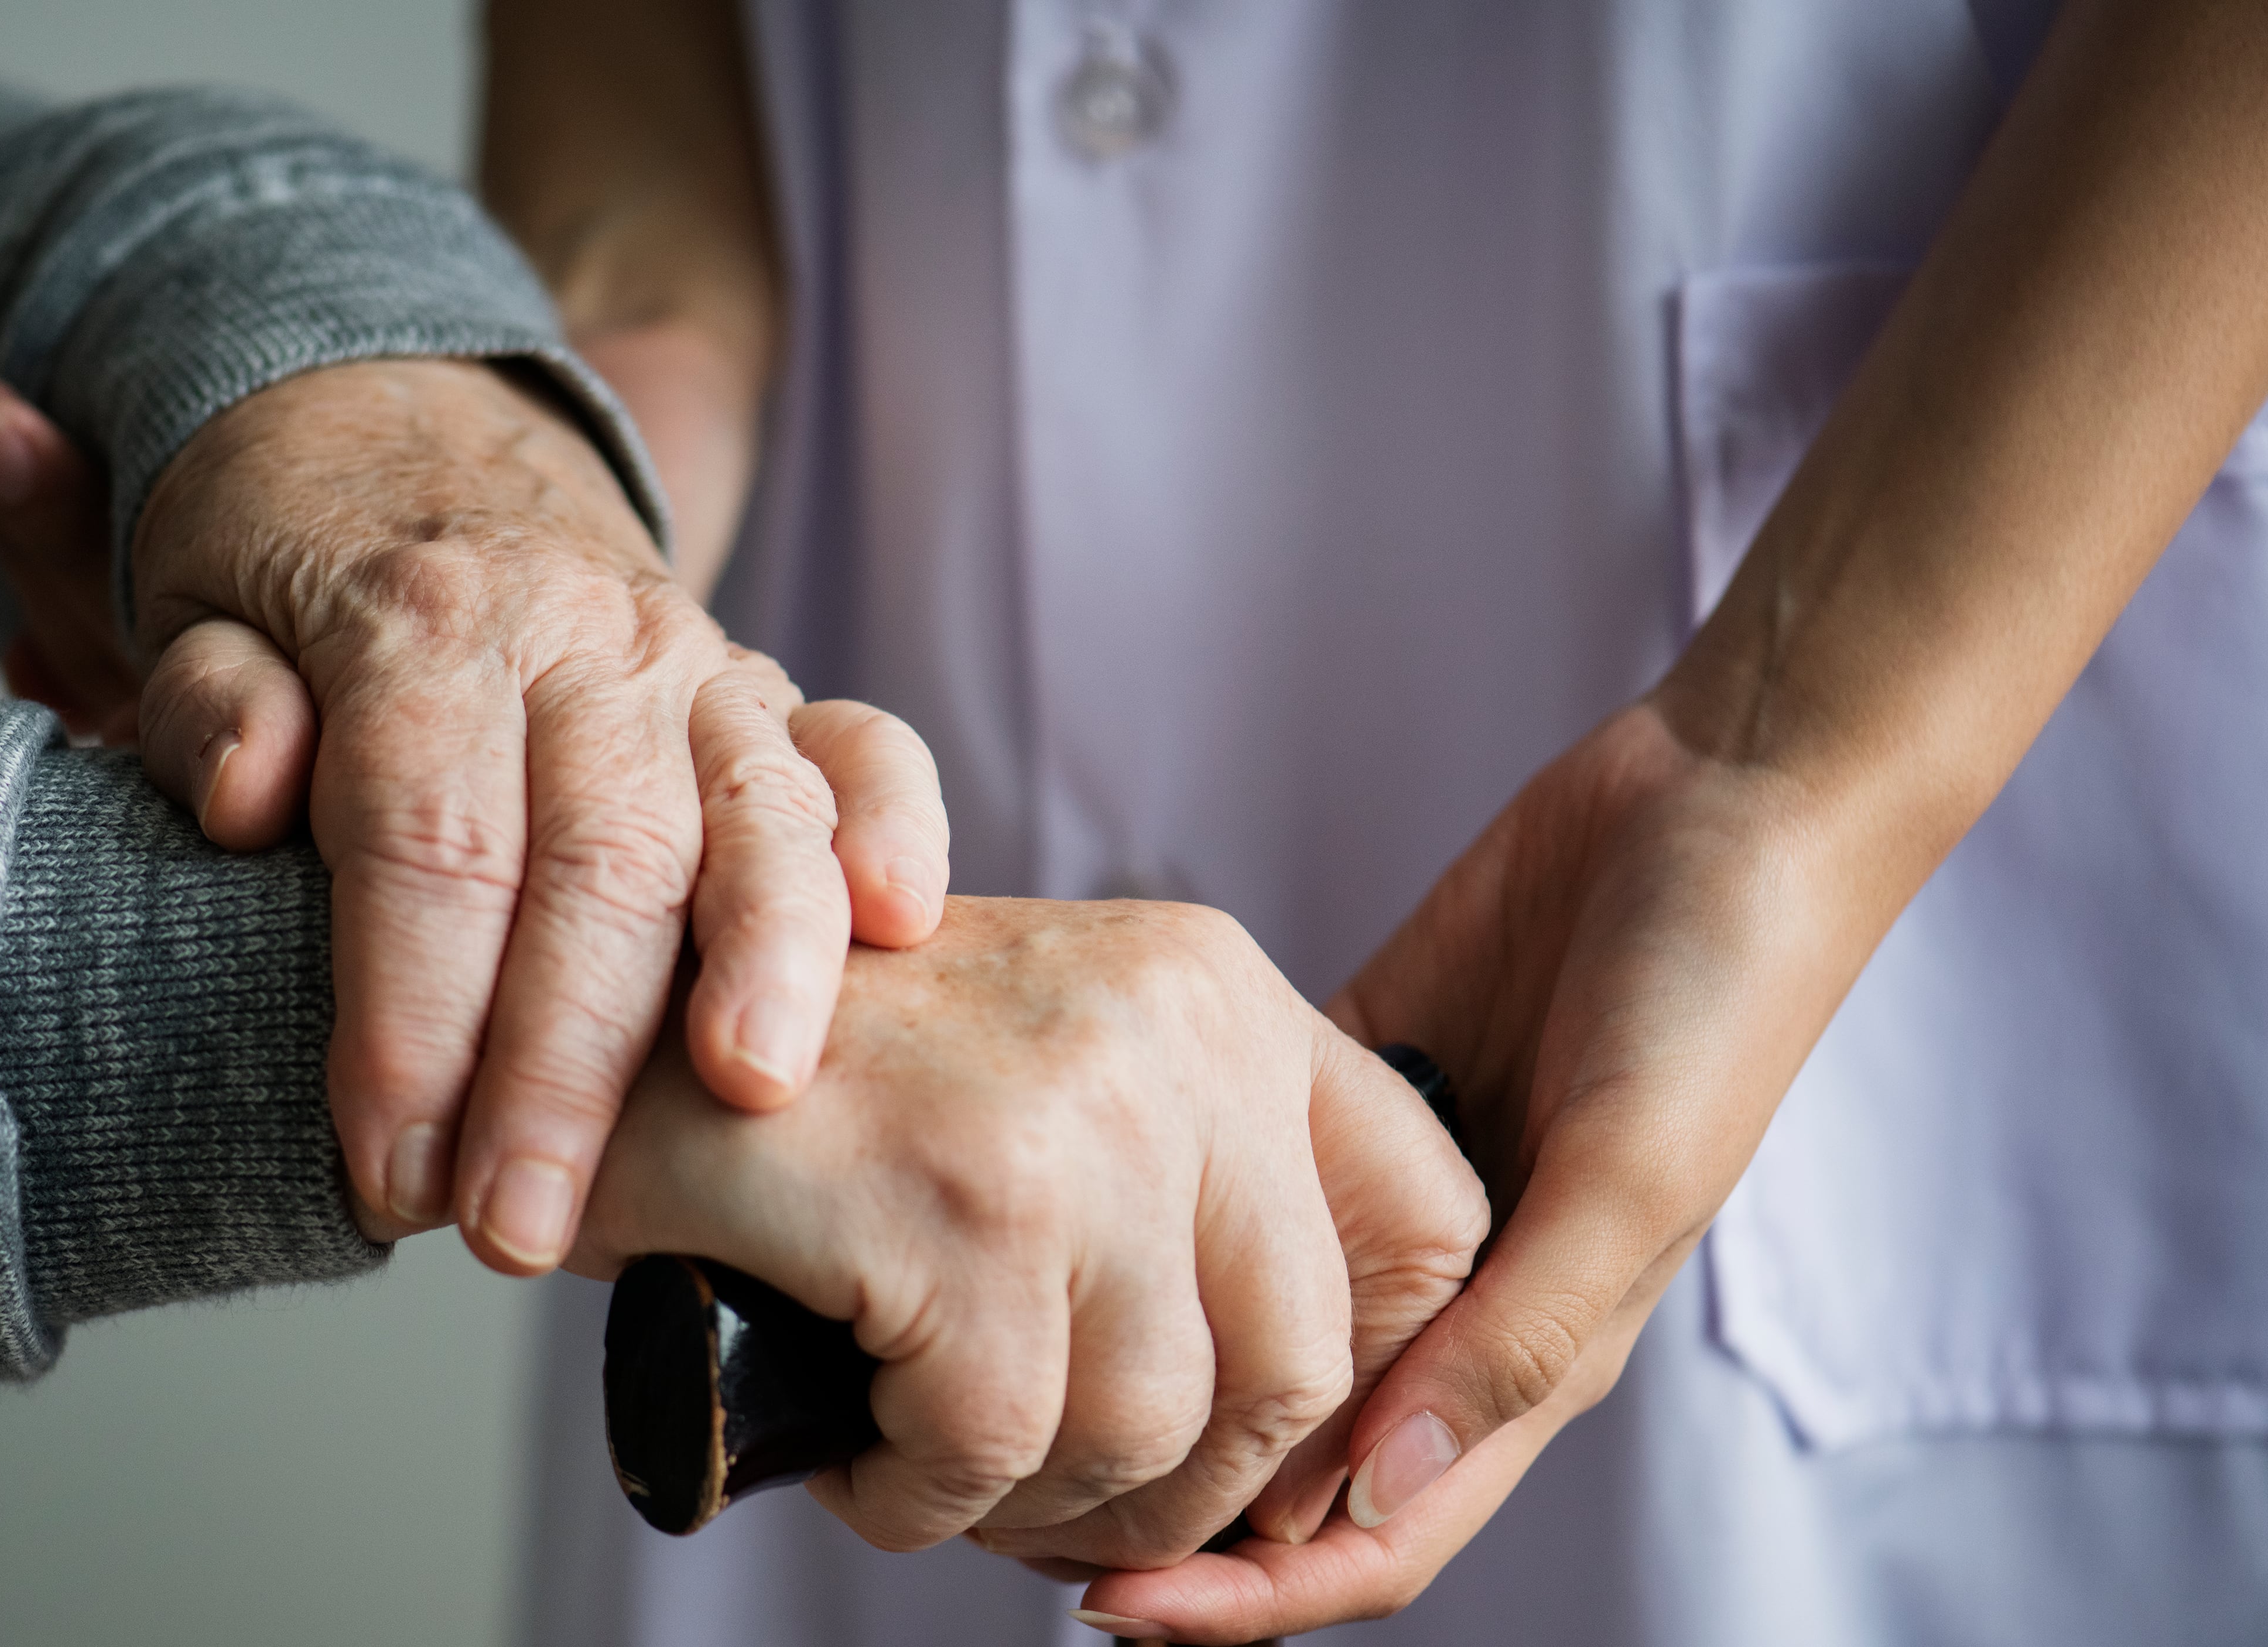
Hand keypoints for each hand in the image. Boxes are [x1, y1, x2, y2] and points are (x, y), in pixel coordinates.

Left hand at [0, 366, 948, 1272]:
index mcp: (422, 621)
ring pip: (751, 810)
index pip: (429, 841)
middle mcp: (580, 636)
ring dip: (761, 961)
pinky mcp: (766, 694)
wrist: (401, 431)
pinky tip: (899, 924)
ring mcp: (693, 664)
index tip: (389, 1172)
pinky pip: (863, 745)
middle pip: (598, 857)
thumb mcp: (190, 605)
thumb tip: (252, 794)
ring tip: (748, 1095)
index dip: (411, 1019)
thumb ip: (206, 703)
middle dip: (566, 1060)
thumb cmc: (287, 563)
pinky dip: (893, 825)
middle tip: (521, 1228)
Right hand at [570, 896, 1485, 1564]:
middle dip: (1180, 1490)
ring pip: (1146, 1430)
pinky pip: (991, 1451)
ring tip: (938, 1468)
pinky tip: (865, 1461)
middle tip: (1057, 1506)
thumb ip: (1202, 1190)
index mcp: (1218, 987)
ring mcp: (1073, 1112)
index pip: (1425, 1223)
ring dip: (1035, 1503)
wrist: (597, 1023)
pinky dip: (922, 1502)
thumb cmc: (830, 1088)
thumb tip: (1329, 1429)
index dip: (1361, 1381)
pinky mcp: (956, 1205)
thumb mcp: (1059, 1080)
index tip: (1248, 1449)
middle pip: (1294, 1368)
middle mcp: (1174, 1027)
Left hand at [1071, 705, 1874, 1640]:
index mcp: (1533, 1351)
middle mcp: (1453, 1299)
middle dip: (1172, 1515)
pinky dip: (1168, 1222)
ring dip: (1158, 1379)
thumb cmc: (1715, 993)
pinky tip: (1077, 1225)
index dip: (1251, 1595)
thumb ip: (1521, 1330)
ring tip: (1023, 1385)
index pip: (1376, 1530)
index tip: (1105, 1609)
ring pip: (1254, 1337)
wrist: (1724, 802)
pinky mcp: (1353, 1090)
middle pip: (1293, 1462)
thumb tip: (1380, 1481)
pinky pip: (1242, 1183)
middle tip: (1018, 1516)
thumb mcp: (1632, 1171)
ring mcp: (1395, 1200)